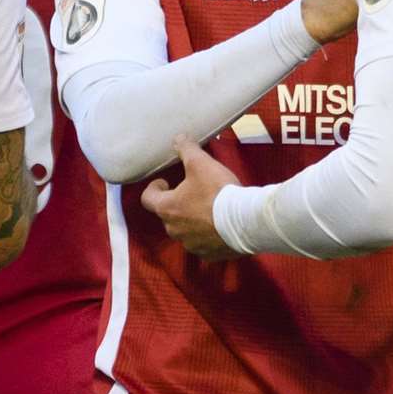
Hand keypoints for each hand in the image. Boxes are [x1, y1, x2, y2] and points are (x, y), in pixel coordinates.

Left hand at [141, 137, 240, 260]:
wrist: (245, 221)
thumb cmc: (217, 191)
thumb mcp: (200, 163)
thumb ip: (186, 149)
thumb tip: (177, 139)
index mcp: (167, 208)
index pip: (147, 199)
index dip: (154, 188)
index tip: (165, 181)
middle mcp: (173, 230)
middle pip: (167, 215)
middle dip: (176, 203)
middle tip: (191, 191)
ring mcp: (191, 245)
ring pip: (185, 231)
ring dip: (191, 220)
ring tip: (207, 208)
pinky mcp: (208, 254)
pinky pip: (202, 243)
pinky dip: (207, 234)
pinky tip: (219, 225)